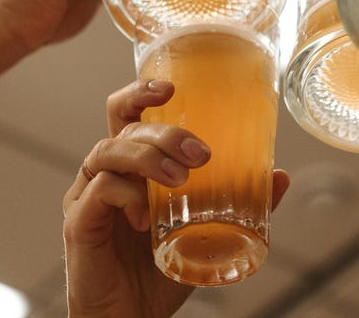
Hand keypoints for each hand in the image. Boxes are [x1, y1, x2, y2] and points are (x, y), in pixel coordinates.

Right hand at [62, 80, 289, 317]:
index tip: (171, 88)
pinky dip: (126, 195)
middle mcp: (105, 172)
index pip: (128, 113)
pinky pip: (99, 190)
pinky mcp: (79, 222)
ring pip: (109, 151)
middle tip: (201, 153)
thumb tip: (280, 176)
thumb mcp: (208, 231)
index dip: (142, 92)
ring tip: (181, 179)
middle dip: (164, 130)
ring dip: (149, 157)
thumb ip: (240, 202)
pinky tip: (145, 217)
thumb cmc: (160, 271)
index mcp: (131, 166)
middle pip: (121, 124)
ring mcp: (87, 195)